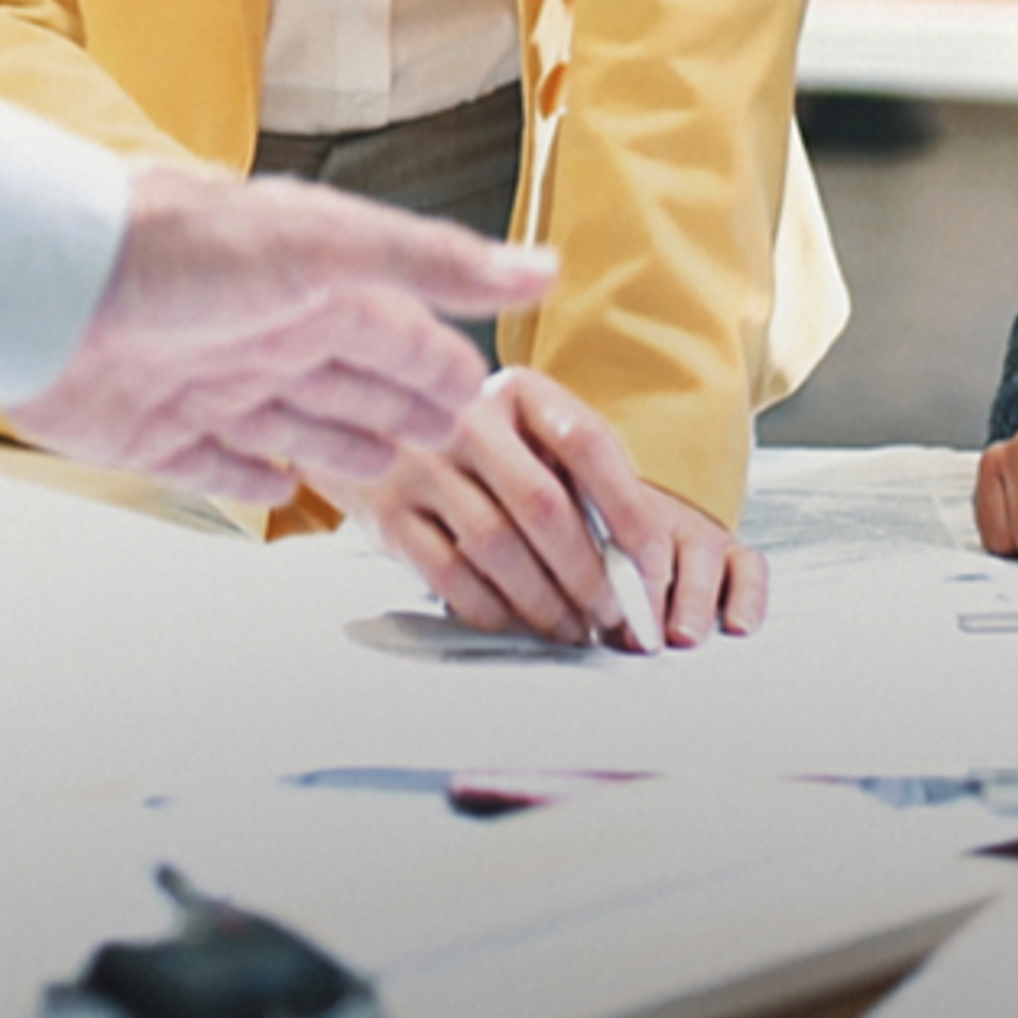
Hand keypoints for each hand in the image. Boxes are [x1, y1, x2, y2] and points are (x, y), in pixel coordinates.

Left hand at [0, 160, 553, 506]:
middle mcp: (266, 334)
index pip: (397, 332)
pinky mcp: (155, 436)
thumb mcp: (326, 246)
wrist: (46, 287)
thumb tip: (541, 269)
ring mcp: (210, 385)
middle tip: (449, 434)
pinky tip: (277, 491)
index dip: (440, 364)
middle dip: (402, 404)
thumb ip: (430, 261)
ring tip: (386, 466)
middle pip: (352, 381)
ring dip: (344, 444)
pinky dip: (251, 479)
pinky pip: (218, 468)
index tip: (481, 391)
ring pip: (297, 425)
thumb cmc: (183, 249)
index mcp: (312, 285)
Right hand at [332, 368, 763, 647]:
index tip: (654, 565)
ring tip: (571, 628)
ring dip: (545, 601)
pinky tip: (518, 624)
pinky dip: (493, 611)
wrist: (363, 431)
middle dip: (588, 573)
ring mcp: (420, 463)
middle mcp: (466, 416)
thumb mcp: (528, 434)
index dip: (631, 510)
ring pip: (497, 546)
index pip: (589, 443)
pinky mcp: (387, 513)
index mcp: (519, 389)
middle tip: (612, 614)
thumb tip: (641, 563)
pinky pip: (450, 575)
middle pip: (543, 504)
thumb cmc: (477, 446)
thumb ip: (580, 477)